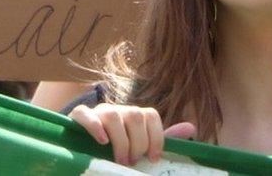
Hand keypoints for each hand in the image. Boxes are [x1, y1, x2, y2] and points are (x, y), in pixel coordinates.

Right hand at [69, 103, 196, 165]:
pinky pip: (85, 114)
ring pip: (113, 115)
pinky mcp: (79, 116)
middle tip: (133, 163)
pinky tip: (102, 142)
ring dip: (120, 141)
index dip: (156, 137)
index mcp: (136, 115)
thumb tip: (191, 128)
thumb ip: (162, 137)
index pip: (151, 115)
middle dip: (137, 143)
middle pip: (134, 116)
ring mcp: (99, 111)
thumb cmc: (116, 146)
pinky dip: (94, 127)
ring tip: (120, 160)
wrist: (83, 143)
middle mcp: (119, 109)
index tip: (153, 158)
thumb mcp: (140, 144)